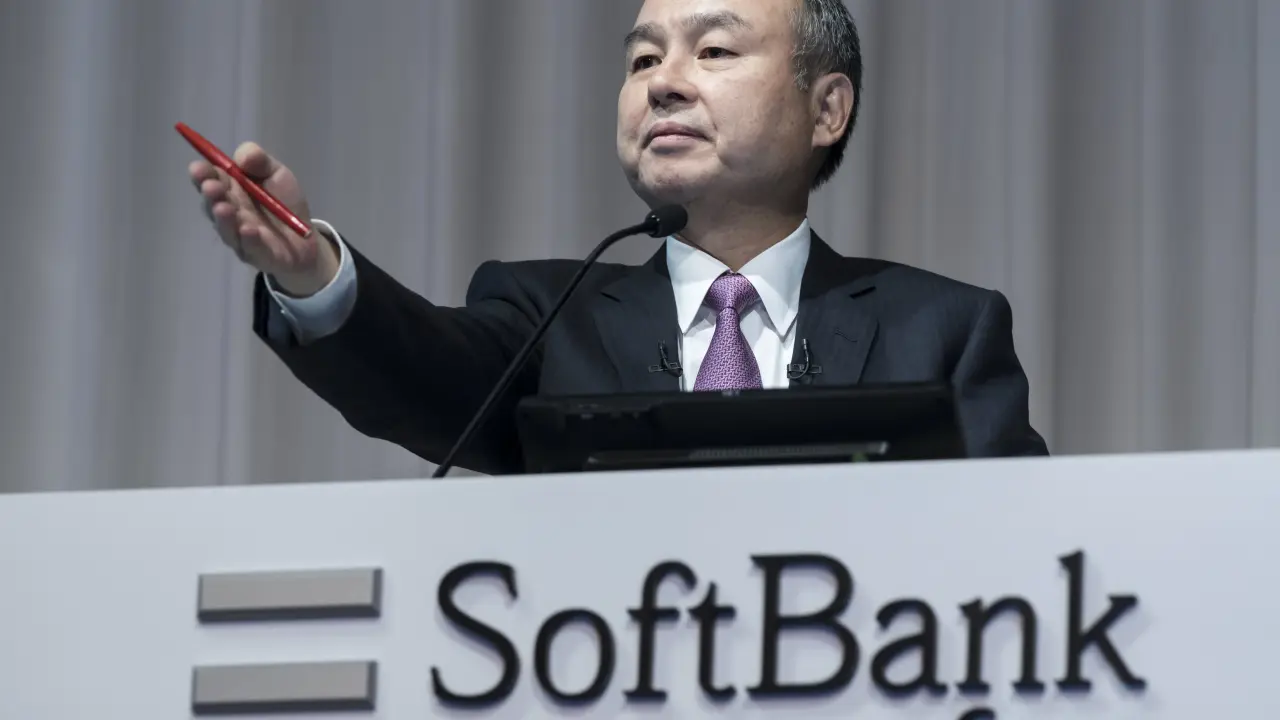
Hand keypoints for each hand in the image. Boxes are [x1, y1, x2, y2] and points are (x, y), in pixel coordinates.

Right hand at [189, 142, 338, 296]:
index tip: (199, 167)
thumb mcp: (277, 173)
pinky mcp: (258, 256)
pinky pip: (251, 248)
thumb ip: (261, 161)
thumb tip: (242, 158)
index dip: (202, 174)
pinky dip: (249, 239)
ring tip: (223, 208)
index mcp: (230, 190)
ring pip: (227, 229)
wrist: (307, 237)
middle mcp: (229, 214)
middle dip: (211, 195)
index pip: (209, 180)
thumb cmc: (286, 202)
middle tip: (211, 187)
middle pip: (213, 205)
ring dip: (224, 218)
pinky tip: (248, 230)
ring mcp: (240, 237)